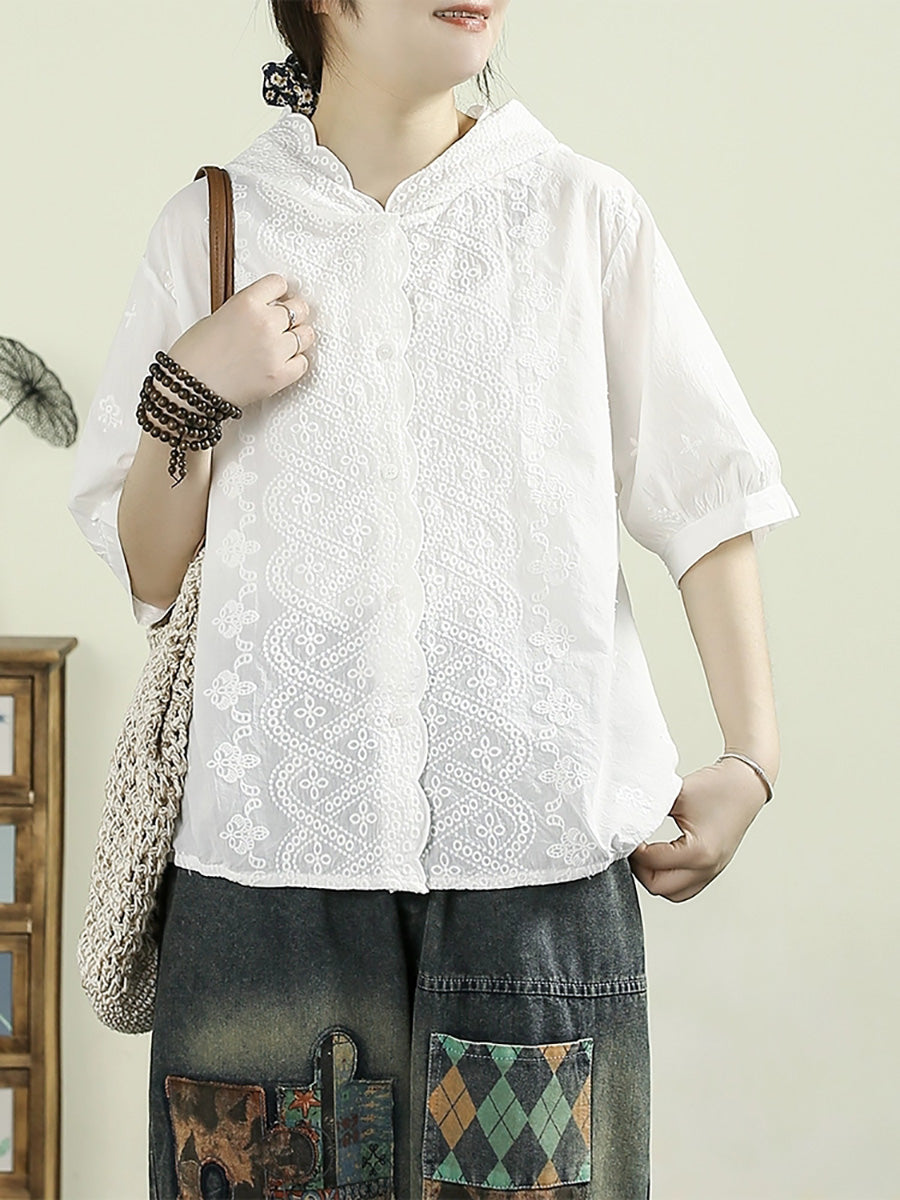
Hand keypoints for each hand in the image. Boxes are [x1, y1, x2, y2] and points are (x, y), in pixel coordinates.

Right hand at [166, 274, 315, 412]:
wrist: (189, 387)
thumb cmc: (195, 354)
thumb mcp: (218, 316)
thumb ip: (246, 311)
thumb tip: (264, 312)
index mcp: (247, 303)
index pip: (278, 284)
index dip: (279, 292)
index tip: (278, 298)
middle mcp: (265, 323)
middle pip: (299, 308)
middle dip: (292, 314)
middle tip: (284, 322)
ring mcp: (275, 350)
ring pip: (306, 335)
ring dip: (297, 338)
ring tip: (284, 344)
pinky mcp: (280, 375)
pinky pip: (303, 363)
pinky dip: (296, 362)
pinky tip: (283, 362)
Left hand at [627, 756, 769, 901]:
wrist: (746, 785)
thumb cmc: (716, 787)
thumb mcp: (675, 796)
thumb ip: (649, 811)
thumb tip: (623, 822)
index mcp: (699, 852)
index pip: (652, 862)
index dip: (632, 849)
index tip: (623, 835)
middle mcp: (707, 868)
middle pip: (659, 887)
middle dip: (639, 869)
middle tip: (629, 848)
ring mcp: (712, 872)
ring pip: (672, 893)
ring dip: (653, 878)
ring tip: (642, 855)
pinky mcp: (712, 870)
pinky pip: (684, 887)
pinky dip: (668, 879)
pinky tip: (658, 860)